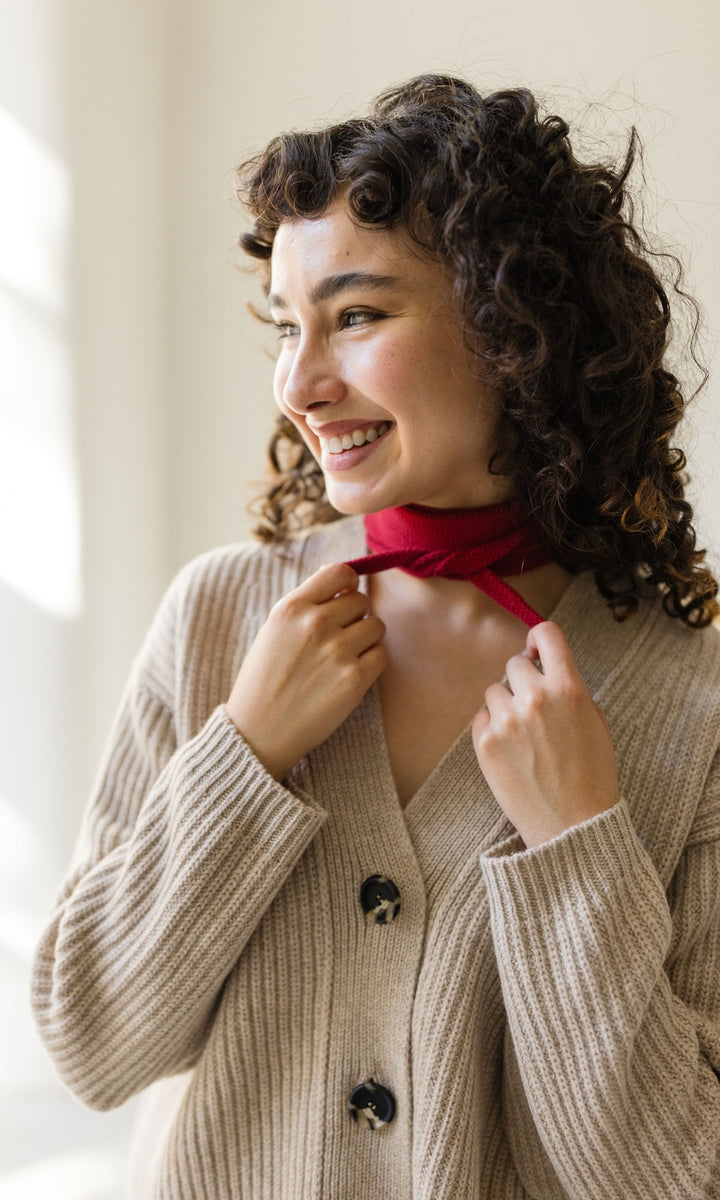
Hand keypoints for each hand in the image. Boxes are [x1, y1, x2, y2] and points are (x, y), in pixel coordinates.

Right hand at [226, 562, 386, 779]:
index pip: (339, 572)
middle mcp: (315, 624)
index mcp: (291, 608)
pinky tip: (351, 674)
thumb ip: (307, 605)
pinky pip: (382, 655)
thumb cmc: (264, 681)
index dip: (348, 583)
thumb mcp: (274, 631)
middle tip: (338, 639)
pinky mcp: (354, 679)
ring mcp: (337, 651)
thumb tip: (345, 582)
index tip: (345, 596)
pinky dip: (372, 662)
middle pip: (361, 601)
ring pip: (376, 626)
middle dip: (354, 617)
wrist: (258, 733)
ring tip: (343, 658)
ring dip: (366, 639)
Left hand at [471, 621, 618, 847]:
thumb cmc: (591, 774)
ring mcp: (507, 721)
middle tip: (535, 708)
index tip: (537, 648)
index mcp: (568, 688)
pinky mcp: (485, 743)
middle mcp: (535, 698)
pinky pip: (481, 718)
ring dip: (506, 706)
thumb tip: (544, 664)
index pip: (547, 634)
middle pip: (515, 663)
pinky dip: (492, 729)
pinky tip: (512, 751)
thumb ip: (569, 687)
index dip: (540, 638)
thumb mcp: (595, 721)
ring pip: (495, 692)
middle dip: (524, 680)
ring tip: (525, 737)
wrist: (573, 826)